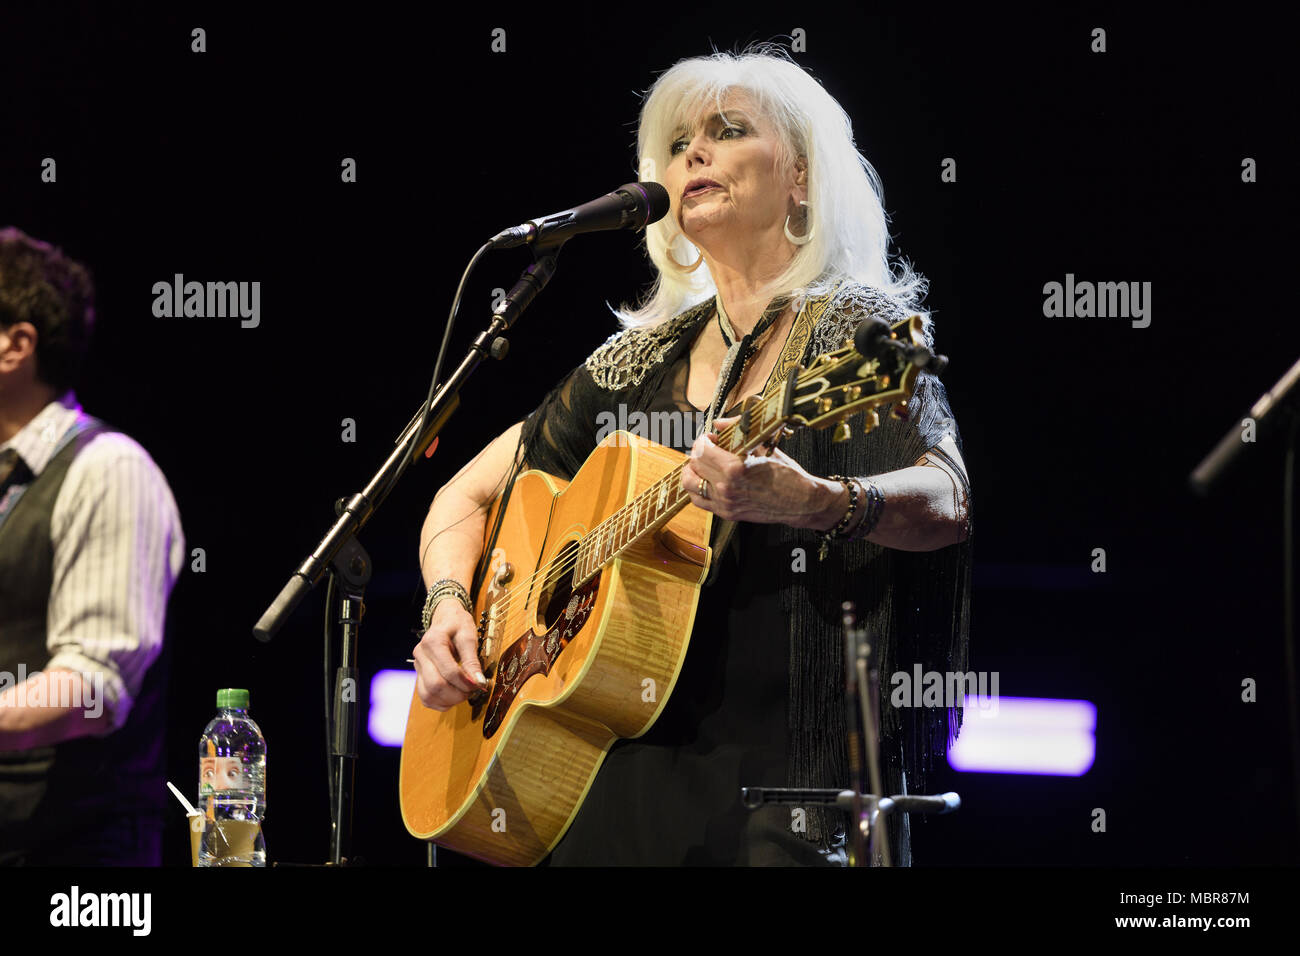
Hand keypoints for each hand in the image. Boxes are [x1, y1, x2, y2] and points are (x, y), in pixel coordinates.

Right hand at [412, 599, 487, 711]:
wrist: (445, 619)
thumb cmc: (457, 624)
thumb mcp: (469, 636)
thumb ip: (472, 660)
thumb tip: (478, 682)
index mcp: (433, 641)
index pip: (448, 671)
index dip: (465, 682)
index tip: (479, 685)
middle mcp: (421, 655)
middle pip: (435, 685)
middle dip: (457, 694)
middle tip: (472, 690)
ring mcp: (417, 666)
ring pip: (428, 695)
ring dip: (449, 700)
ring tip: (463, 693)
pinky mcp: (419, 675)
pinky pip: (426, 697)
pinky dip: (440, 702)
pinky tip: (453, 697)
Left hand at [679, 416, 843, 529]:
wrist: (801, 502)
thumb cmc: (787, 475)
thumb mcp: (764, 446)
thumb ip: (738, 431)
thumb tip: (720, 423)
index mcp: (734, 469)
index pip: (701, 451)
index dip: (703, 440)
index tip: (711, 438)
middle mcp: (726, 488)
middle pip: (693, 465)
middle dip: (698, 452)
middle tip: (708, 448)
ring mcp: (724, 503)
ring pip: (690, 484)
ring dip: (693, 470)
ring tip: (704, 464)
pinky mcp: (726, 513)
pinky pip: (699, 500)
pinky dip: (698, 488)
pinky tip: (708, 480)